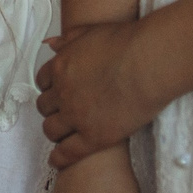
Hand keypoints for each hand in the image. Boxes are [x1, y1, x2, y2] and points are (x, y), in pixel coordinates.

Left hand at [37, 19, 164, 166]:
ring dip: (55, 132)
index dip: (50, 88)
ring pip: (51, 130)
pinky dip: (59, 158)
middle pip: (44, 107)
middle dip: (52, 110)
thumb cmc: (127, 42)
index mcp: (61, 66)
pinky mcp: (94, 137)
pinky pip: (67, 153)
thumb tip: (52, 43)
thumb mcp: (91, 31)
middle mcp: (63, 92)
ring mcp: (76, 116)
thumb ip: (69, 38)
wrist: (150, 63)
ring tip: (63, 135)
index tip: (57, 93)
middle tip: (63, 113)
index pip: (42, 82)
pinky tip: (57, 160)